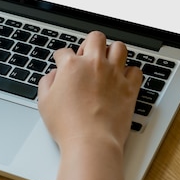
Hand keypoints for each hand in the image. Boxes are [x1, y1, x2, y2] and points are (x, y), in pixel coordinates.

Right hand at [38, 31, 141, 149]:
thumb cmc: (68, 125)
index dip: (60, 58)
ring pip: (119, 47)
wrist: (91, 142)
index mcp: (72, 66)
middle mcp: (94, 64)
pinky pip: (135, 70)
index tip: (62, 64)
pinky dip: (130, 73)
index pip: (64, 51)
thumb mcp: (44, 103)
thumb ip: (47, 82)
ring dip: (112, 52)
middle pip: (95, 37)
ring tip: (107, 62)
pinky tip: (122, 79)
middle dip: (89, 44)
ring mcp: (114, 74)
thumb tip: (54, 75)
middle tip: (87, 57)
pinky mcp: (129, 88)